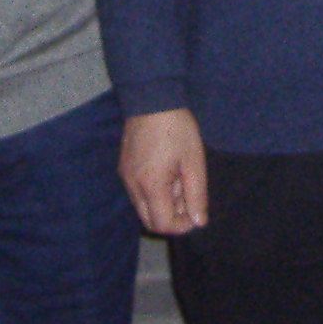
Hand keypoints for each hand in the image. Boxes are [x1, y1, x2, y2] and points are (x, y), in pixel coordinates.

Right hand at [120, 108, 207, 233]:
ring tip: (178, 179)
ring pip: (142, 207)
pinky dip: (152, 192)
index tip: (195, 213)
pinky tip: (166, 171)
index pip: (162, 225)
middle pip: (149, 221)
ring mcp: (125, 176)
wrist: (151, 98)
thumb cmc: (177, 128)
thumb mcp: (194, 161)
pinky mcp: (123, 167)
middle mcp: (133, 185)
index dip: (181, 226)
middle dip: (171, 217)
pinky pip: (137, 192)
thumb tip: (199, 222)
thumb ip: (197, 195)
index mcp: (151, 185)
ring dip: (162, 204)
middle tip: (187, 196)